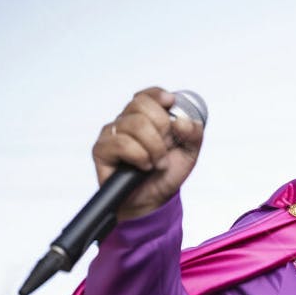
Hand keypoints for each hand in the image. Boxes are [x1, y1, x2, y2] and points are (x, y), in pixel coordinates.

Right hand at [91, 87, 204, 220]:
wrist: (155, 199)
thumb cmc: (167, 173)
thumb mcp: (189, 152)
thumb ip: (193, 133)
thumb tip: (182, 120)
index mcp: (145, 116)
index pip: (146, 95)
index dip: (158, 95)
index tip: (170, 102)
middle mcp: (126, 121)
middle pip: (141, 105)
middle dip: (162, 128)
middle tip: (167, 148)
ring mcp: (111, 134)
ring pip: (134, 124)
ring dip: (154, 147)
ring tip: (157, 163)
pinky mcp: (101, 149)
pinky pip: (122, 142)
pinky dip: (140, 155)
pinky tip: (144, 166)